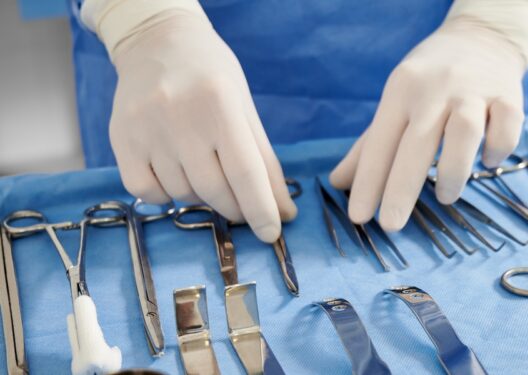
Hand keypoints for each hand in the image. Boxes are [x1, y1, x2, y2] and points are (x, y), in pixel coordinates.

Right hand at [109, 10, 295, 242]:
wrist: (157, 42)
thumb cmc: (213, 78)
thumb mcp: (246, 110)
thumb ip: (265, 162)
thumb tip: (283, 213)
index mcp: (220, 104)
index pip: (245, 171)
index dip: (261, 209)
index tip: (272, 234)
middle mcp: (179, 116)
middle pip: (214, 189)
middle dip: (235, 209)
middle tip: (243, 208)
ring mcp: (145, 129)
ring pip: (181, 194)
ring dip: (202, 198)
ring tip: (205, 171)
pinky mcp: (119, 139)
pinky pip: (147, 193)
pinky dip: (167, 196)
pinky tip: (176, 175)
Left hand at [330, 22, 525, 230]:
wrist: (482, 36)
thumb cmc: (430, 79)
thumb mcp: (395, 101)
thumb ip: (369, 146)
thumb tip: (337, 183)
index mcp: (401, 91)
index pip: (380, 142)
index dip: (368, 181)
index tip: (358, 217)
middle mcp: (436, 89)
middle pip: (418, 142)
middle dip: (401, 187)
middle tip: (390, 225)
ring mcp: (474, 91)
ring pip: (465, 132)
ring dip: (453, 171)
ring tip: (445, 197)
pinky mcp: (509, 95)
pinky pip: (508, 125)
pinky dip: (499, 149)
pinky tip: (488, 162)